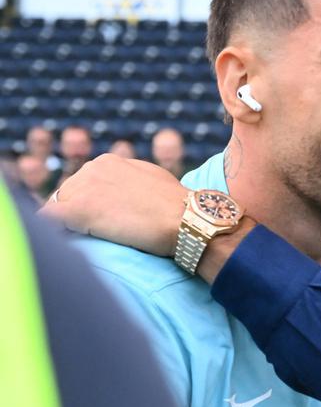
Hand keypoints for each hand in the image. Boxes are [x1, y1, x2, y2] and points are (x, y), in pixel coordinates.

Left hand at [40, 154, 188, 257]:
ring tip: (81, 242)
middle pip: (66, 194)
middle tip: (89, 236)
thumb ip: (132, 181)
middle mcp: (92, 169)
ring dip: (63, 224)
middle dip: (74, 213)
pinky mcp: (78, 210)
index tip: (98, 222)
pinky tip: (62, 245)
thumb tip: (126, 194)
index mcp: (108, 162)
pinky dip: (51, 232)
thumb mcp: (153, 180)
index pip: (83, 183)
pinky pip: (48, 220)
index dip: (88, 204)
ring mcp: (84, 188)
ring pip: (55, 207)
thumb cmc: (178, 206)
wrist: (186, 219)